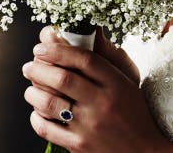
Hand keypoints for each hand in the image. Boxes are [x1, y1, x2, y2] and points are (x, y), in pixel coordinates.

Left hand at [22, 26, 172, 152]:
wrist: (143, 152)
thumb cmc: (134, 113)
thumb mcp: (128, 82)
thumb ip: (109, 59)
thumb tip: (93, 31)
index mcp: (116, 84)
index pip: (84, 59)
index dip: (59, 50)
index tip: (42, 48)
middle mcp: (102, 103)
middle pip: (63, 78)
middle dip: (38, 68)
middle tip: (29, 66)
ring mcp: (89, 126)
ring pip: (50, 103)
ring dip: (33, 92)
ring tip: (31, 89)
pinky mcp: (79, 146)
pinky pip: (47, 129)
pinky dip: (36, 117)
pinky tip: (37, 111)